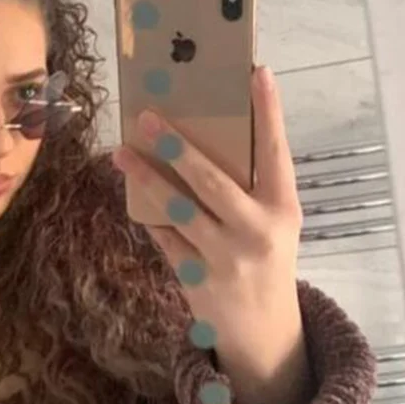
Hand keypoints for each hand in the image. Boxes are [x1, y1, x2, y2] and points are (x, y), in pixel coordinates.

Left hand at [112, 66, 311, 403]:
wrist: (265, 330)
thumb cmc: (268, 260)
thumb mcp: (275, 223)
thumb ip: (251, 189)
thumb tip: (204, 139)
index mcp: (283, 210)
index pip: (277, 152)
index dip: (268, 112)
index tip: (256, 72)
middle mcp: (257, 232)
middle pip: (212, 180)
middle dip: (176, 145)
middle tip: (147, 116)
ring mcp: (225, 258)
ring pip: (177, 209)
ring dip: (145, 177)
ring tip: (121, 152)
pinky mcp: (196, 279)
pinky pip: (165, 237)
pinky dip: (149, 215)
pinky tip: (133, 194)